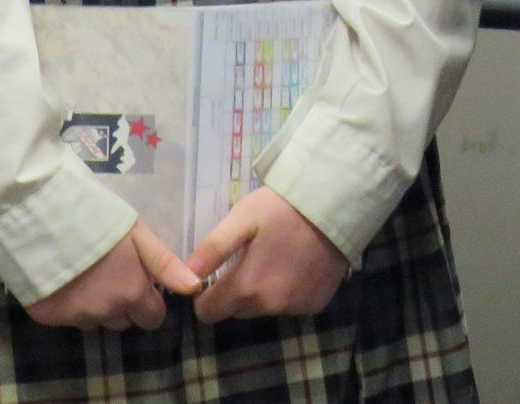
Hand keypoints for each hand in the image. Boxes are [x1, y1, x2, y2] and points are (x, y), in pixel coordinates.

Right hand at [25, 222, 200, 330]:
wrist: (42, 216)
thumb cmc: (97, 218)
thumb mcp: (138, 234)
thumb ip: (165, 265)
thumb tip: (194, 288)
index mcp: (131, 295)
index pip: (152, 319)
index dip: (149, 301)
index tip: (138, 282)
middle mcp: (105, 314)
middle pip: (123, 321)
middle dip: (122, 303)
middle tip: (110, 273)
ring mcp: (74, 318)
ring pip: (95, 321)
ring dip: (95, 305)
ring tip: (85, 272)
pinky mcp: (47, 318)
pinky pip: (68, 318)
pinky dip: (68, 303)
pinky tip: (63, 277)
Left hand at [185, 187, 349, 321]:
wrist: (335, 205)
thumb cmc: (282, 207)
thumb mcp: (242, 218)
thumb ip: (212, 250)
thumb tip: (183, 276)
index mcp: (246, 286)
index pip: (208, 313)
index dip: (206, 295)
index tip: (216, 274)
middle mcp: (269, 305)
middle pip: (236, 311)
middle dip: (236, 291)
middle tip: (249, 259)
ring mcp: (295, 308)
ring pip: (262, 309)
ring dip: (262, 292)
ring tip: (275, 258)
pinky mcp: (314, 305)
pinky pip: (289, 306)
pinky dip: (287, 291)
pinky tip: (296, 265)